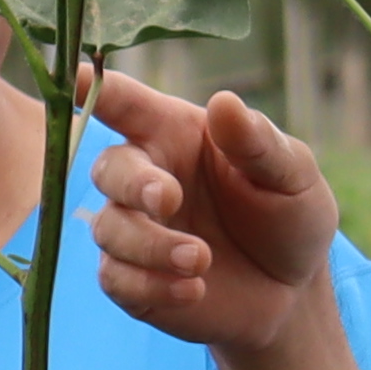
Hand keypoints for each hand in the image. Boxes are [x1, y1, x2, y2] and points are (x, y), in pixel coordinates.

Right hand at [87, 70, 341, 356]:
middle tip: (170, 200)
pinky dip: (151, 286)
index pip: (126, 104)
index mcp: (176, 134)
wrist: (293, 293)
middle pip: (108, 169)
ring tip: (202, 259)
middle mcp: (146, 176)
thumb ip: (258, 143)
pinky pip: (117, 279)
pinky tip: (195, 290)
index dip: (96, 88)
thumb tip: (224, 102)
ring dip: (150, 245)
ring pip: (108, 229)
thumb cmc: (290, 216)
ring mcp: (136, 230)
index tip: (77, 76)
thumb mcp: (293, 175)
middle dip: (133, 184)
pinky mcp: (134, 280)